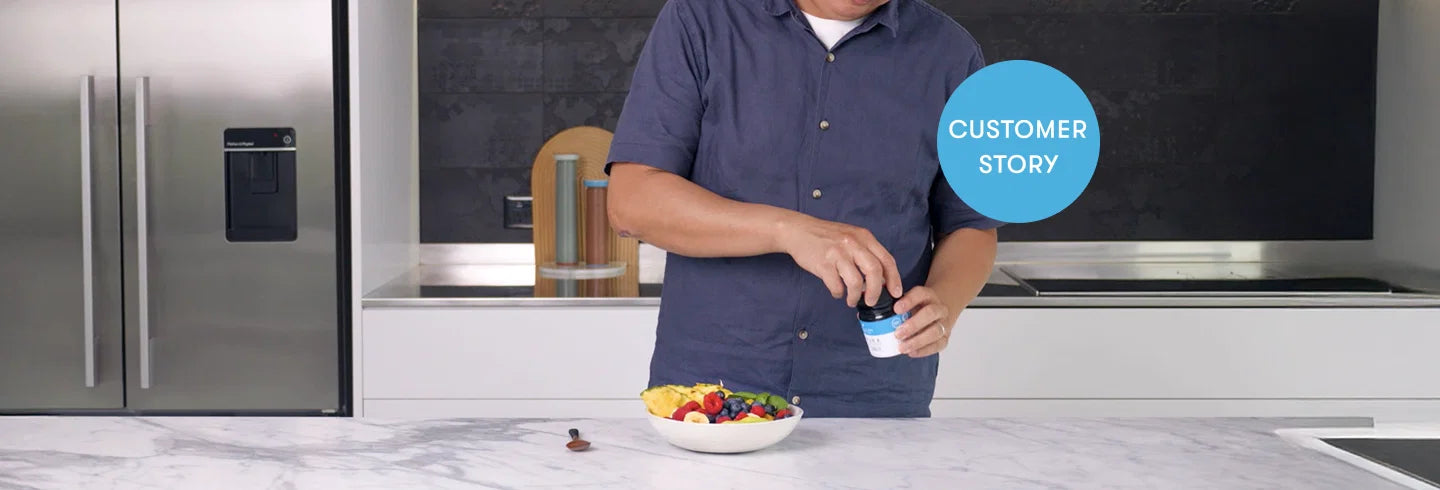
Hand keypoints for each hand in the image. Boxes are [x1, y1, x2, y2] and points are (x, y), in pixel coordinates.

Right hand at [777, 214, 903, 306]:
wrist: (798, 230)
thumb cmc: (826, 236)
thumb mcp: (851, 236)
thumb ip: (866, 252)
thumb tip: (881, 278)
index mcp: (864, 237)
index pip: (887, 259)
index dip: (894, 279)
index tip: (895, 292)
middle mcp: (853, 243)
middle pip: (874, 271)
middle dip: (876, 291)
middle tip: (872, 301)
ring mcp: (837, 253)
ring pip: (856, 282)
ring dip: (855, 296)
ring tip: (852, 300)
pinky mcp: (823, 263)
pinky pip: (836, 285)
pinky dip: (838, 293)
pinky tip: (837, 292)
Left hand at [893, 286, 955, 357]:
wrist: (938, 313)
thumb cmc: (918, 308)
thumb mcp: (909, 302)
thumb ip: (895, 306)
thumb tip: (870, 316)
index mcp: (928, 295)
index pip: (920, 294)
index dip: (908, 301)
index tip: (895, 309)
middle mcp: (939, 308)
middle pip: (930, 313)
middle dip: (913, 324)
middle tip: (897, 334)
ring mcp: (944, 323)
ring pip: (935, 331)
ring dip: (917, 340)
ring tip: (902, 347)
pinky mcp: (945, 338)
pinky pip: (938, 345)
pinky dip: (924, 350)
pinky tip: (911, 352)